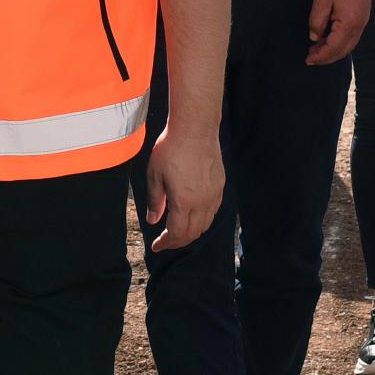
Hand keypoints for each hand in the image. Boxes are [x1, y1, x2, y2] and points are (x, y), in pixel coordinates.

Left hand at [143, 121, 225, 251]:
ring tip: (177, 230)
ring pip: (205, 224)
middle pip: (193, 233)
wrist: (195, 128)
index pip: (177, 233)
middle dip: (178, 242)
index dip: (166, 243)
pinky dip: (202, 219)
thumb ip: (155, 201)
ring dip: (191, 232)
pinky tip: (192, 214)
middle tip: (165, 241)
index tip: (156, 246)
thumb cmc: (171, 148)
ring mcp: (214, 194)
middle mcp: (202, 202)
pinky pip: (213, 211)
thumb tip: (153, 220)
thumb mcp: (155, 174)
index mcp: (184, 201)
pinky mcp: (220, 186)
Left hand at [304, 0, 374, 64]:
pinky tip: (328, 38)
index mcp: (348, 25)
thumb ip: (317, 22)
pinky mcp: (363, 17)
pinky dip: (339, 42)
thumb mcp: (322, 0)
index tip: (308, 61)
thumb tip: (314, 37)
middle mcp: (359, 27)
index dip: (320, 57)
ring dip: (333, 50)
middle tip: (311, 58)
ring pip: (348, 45)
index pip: (333, 48)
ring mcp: (363, 22)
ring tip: (317, 50)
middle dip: (326, 57)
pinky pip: (351, 37)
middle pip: (342, 51)